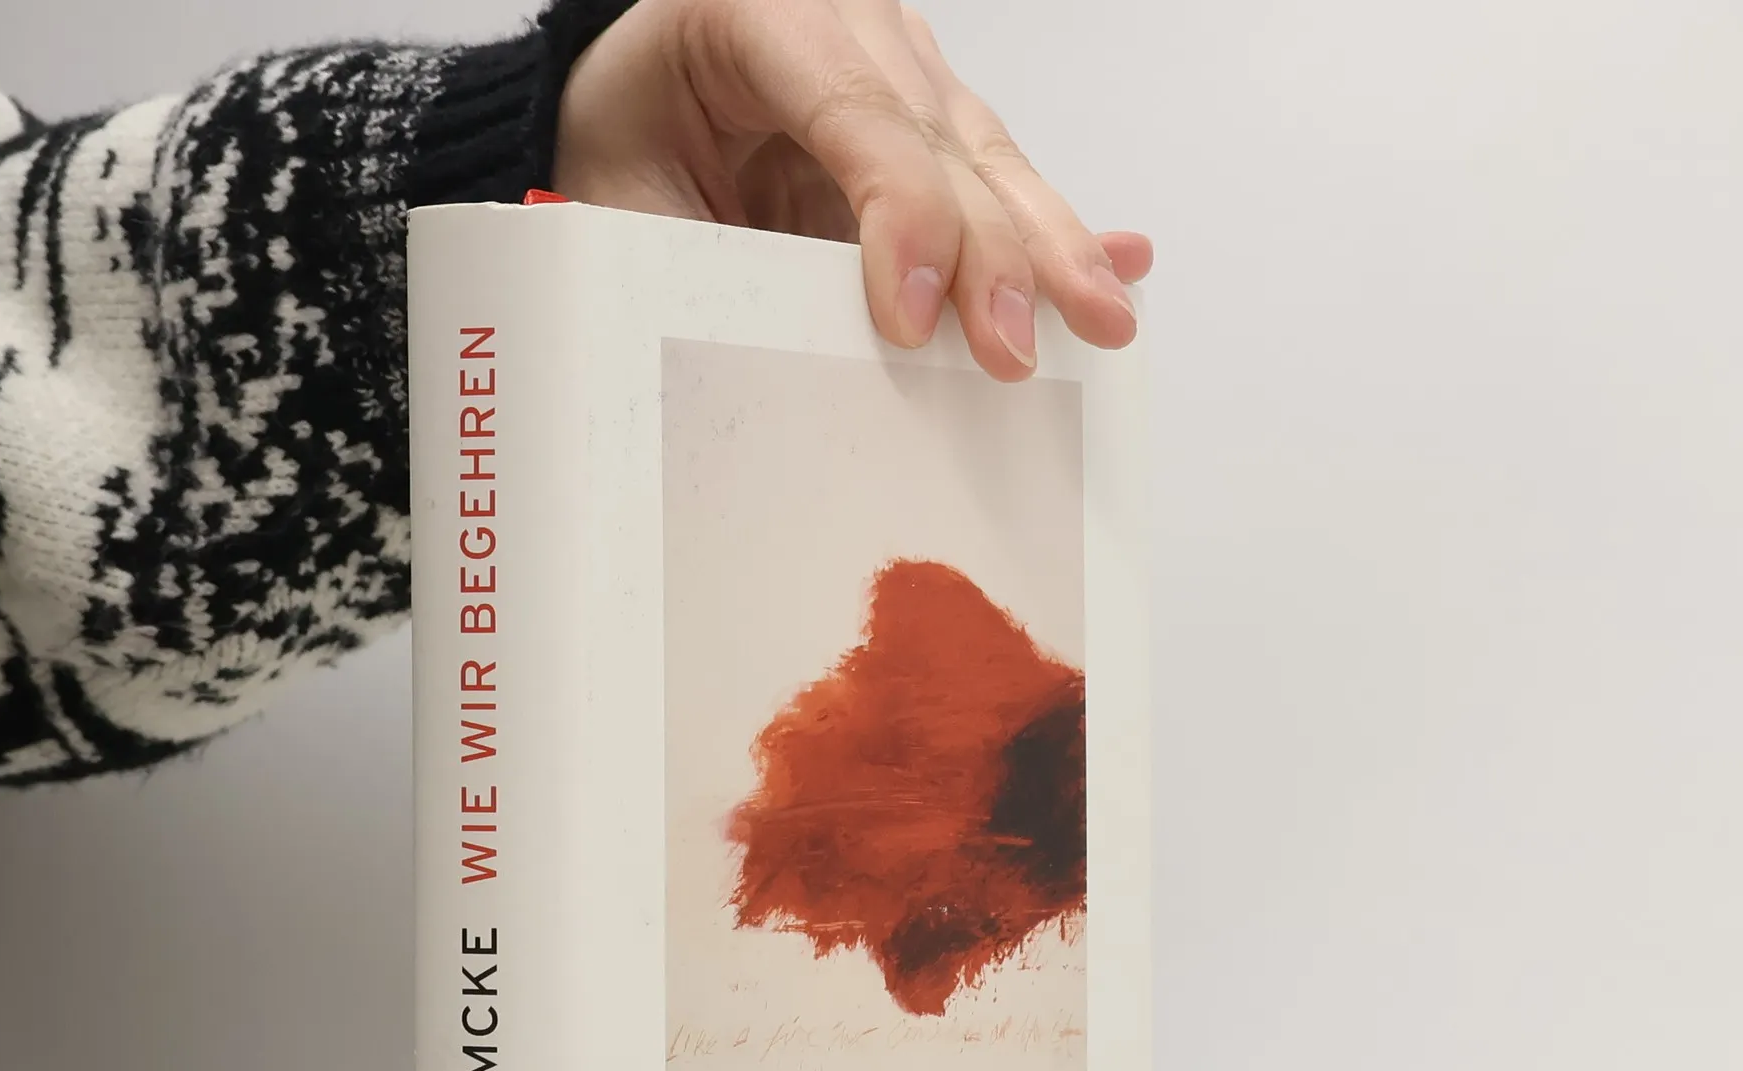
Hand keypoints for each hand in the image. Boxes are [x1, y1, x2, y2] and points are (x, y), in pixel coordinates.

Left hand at [553, 0, 1151, 380]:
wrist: (623, 108)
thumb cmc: (621, 147)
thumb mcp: (625, 204)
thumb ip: (700, 264)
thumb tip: (784, 364)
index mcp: (758, 12)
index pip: (852, 110)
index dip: (898, 214)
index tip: (912, 317)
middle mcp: (849, 23)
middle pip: (943, 138)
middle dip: (993, 252)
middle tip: (1014, 349)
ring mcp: (902, 69)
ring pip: (989, 159)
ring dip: (1048, 248)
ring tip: (1102, 317)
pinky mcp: (929, 126)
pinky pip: (996, 181)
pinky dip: (1053, 230)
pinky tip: (1122, 260)